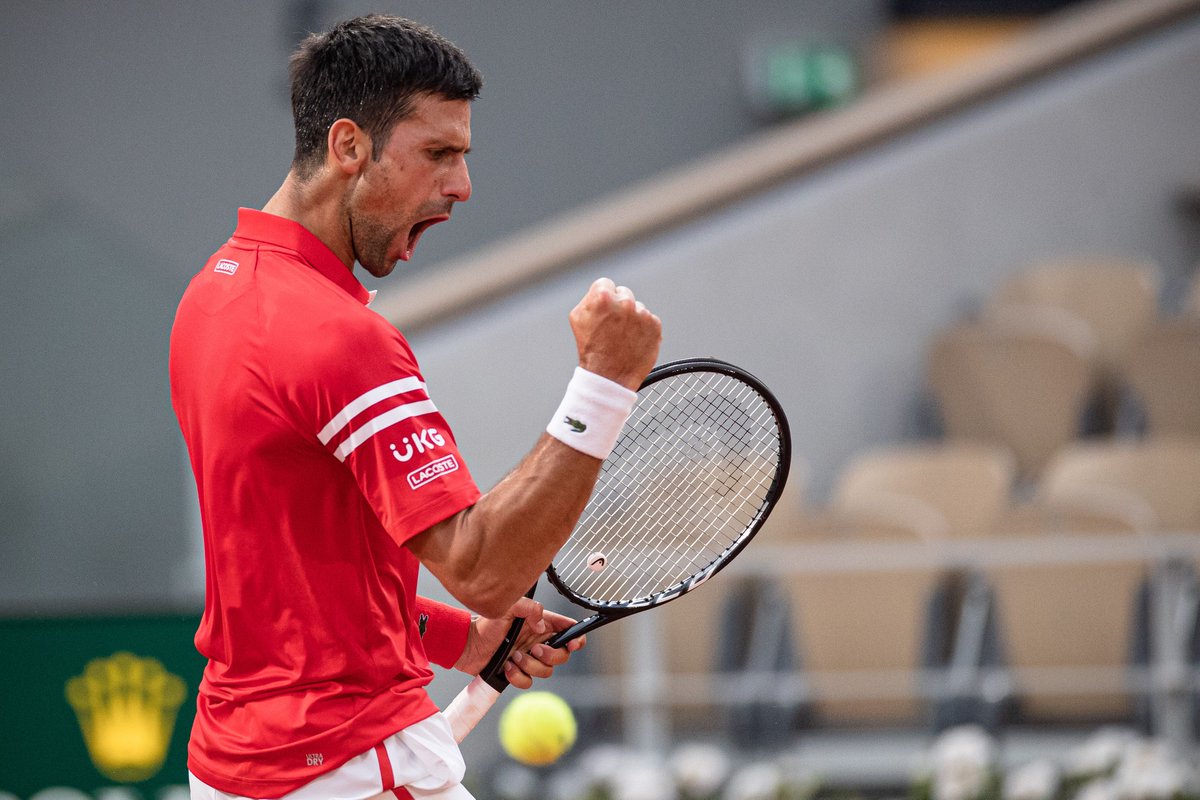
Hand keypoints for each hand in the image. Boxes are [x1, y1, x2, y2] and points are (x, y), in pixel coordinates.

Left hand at [454, 596, 585, 689]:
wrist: (467, 645)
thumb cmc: (485, 624)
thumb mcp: (508, 606)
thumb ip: (530, 608)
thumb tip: (542, 626)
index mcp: (540, 624)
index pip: (568, 630)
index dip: (576, 638)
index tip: (572, 643)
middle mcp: (537, 641)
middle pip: (562, 655)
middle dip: (550, 655)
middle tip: (534, 649)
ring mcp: (528, 658)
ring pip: (546, 671)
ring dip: (530, 666)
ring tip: (513, 657)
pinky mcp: (518, 672)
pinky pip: (528, 682)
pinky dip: (518, 676)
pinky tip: (506, 667)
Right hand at [569, 277, 661, 390]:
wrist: (609, 377)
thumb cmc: (590, 348)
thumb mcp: (577, 318)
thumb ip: (590, 297)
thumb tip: (603, 290)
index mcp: (603, 297)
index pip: (606, 283)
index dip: (603, 298)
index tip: (603, 311)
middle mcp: (625, 302)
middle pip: (623, 293)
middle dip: (618, 306)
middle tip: (612, 326)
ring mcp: (642, 314)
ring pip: (637, 308)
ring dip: (632, 318)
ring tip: (622, 337)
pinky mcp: (655, 325)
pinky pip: (649, 320)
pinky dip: (643, 329)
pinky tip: (633, 341)